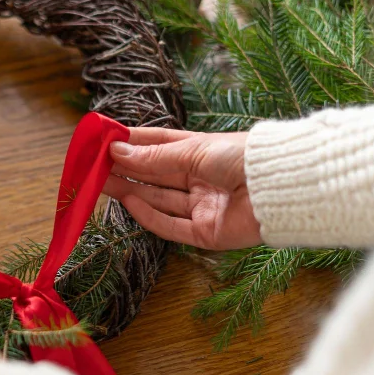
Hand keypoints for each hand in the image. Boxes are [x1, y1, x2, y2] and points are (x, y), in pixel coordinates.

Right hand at [103, 127, 261, 249]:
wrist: (282, 185)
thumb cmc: (244, 156)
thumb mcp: (193, 151)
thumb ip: (154, 158)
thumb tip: (116, 151)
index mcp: (200, 154)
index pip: (158, 147)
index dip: (130, 144)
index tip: (102, 141)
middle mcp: (200, 180)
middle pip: (154, 176)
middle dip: (124, 170)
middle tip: (91, 167)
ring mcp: (202, 207)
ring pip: (158, 200)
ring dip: (129, 191)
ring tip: (100, 182)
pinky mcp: (206, 233)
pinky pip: (172, 226)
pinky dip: (149, 216)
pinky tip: (128, 202)